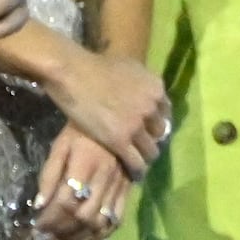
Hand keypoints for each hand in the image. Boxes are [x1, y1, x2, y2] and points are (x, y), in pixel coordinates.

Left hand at [30, 125, 137, 239]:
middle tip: (48, 234)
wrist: (118, 120)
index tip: (38, 225)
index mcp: (84, 165)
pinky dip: (102, 233)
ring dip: (80, 235)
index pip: (66, 201)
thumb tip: (38, 205)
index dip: (50, 218)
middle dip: (63, 230)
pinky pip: (117, 218)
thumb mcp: (60, 147)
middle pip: (83, 215)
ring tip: (64, 237)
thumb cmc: (82, 132)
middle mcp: (103, 178)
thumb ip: (49, 175)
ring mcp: (118, 186)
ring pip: (100, 221)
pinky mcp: (127, 190)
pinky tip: (88, 237)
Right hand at [46, 47, 171, 171]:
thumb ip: (143, 83)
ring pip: (150, 150)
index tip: (149, 129)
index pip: (165, 113)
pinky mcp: (121, 140)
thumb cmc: (96, 66)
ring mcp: (137, 125)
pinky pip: (136, 162)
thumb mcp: (130, 68)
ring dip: (145, 157)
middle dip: (151, 139)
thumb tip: (147, 94)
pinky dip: (137, 169)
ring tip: (139, 162)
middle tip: (142, 146)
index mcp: (157, 89)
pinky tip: (134, 174)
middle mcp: (152, 108)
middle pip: (159, 133)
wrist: (73, 72)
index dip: (156, 122)